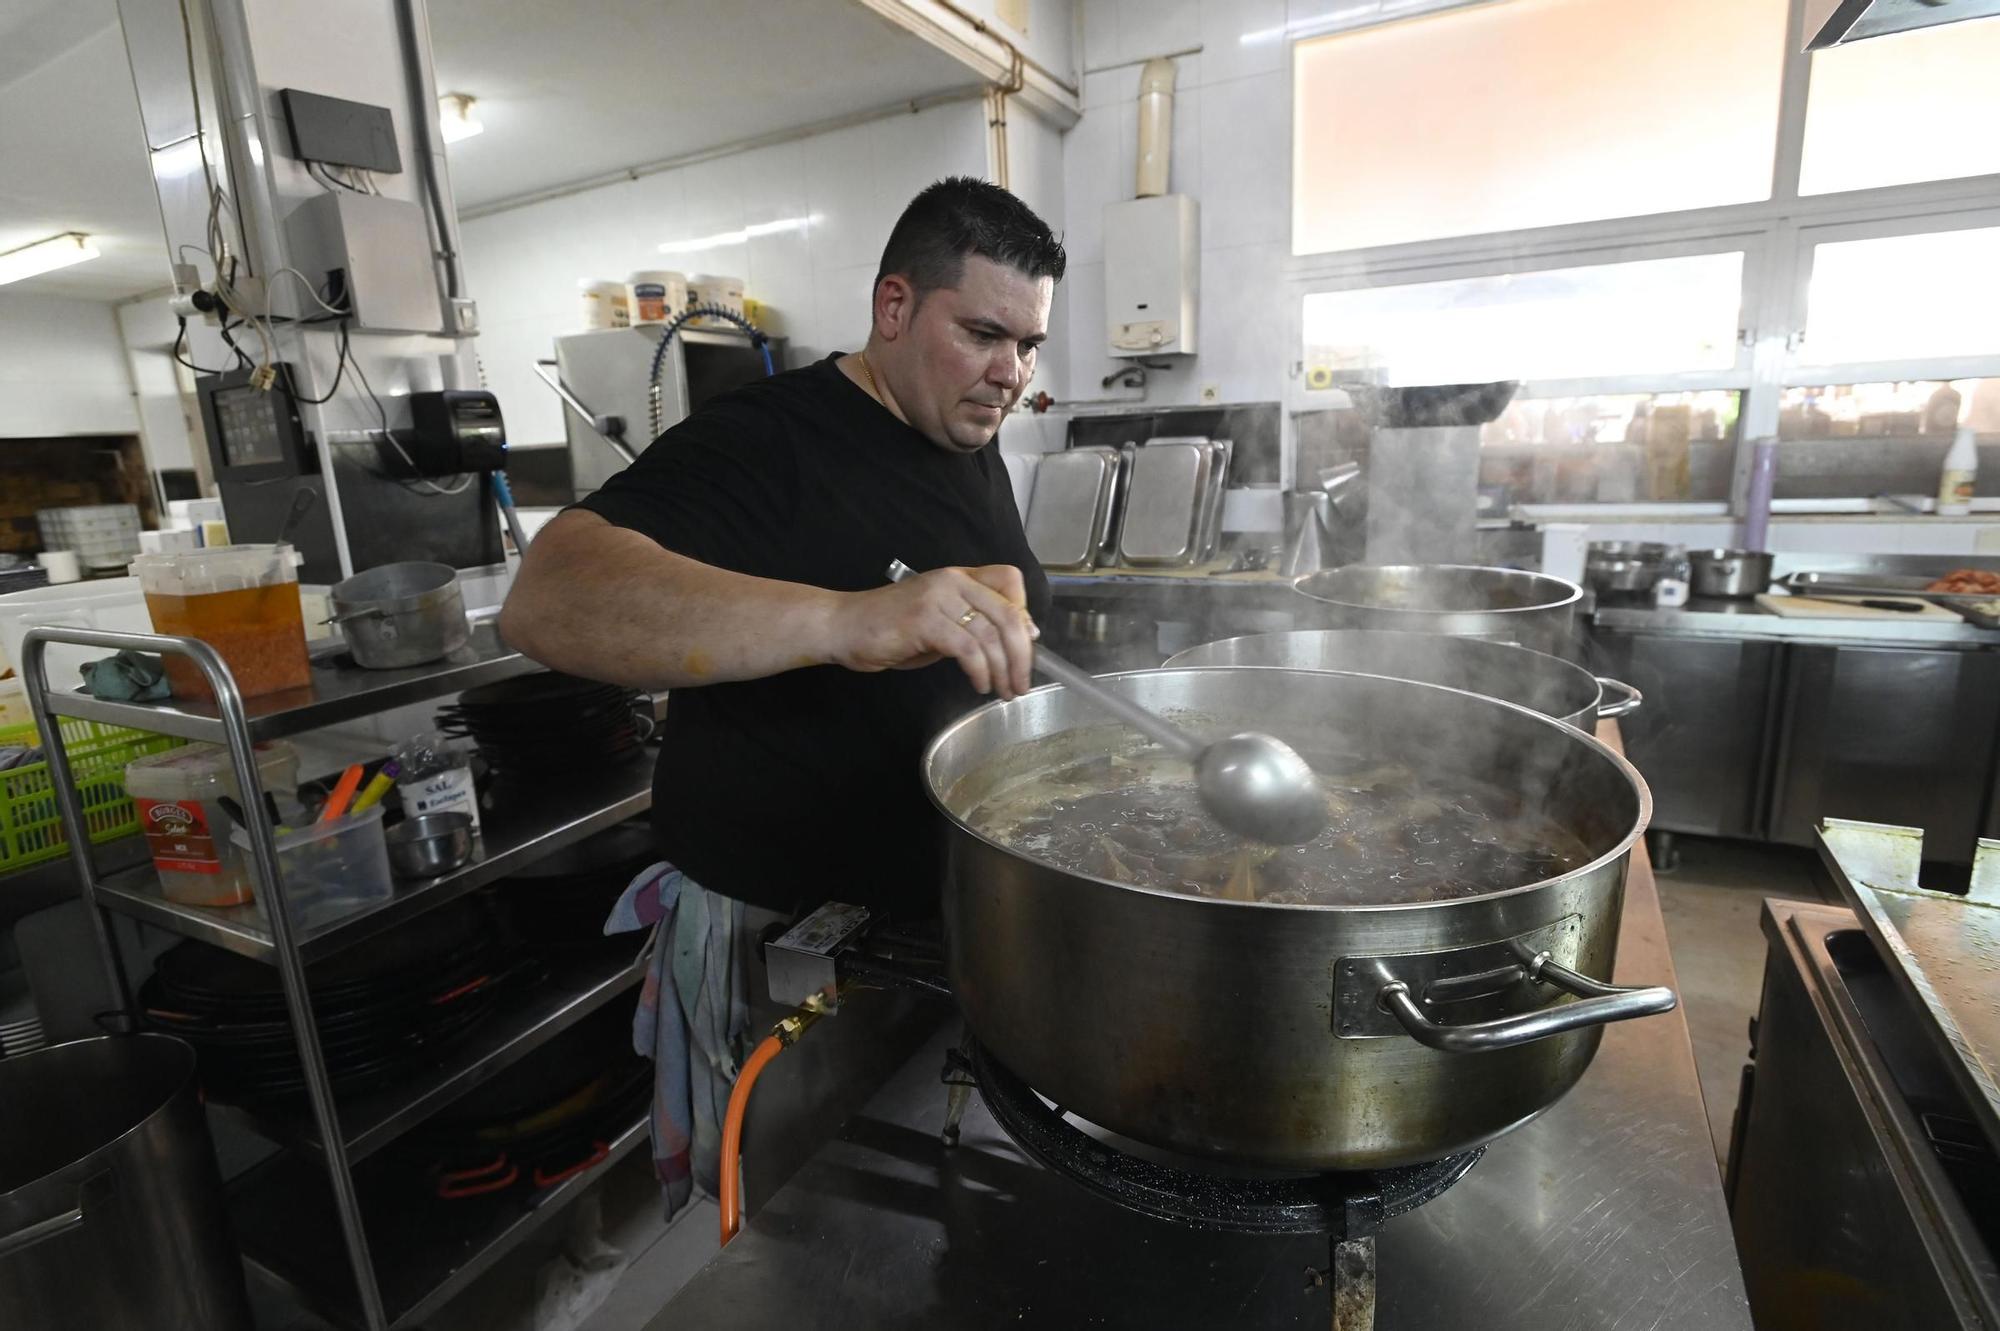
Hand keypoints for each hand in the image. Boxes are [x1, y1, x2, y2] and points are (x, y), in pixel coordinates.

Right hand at [823, 565, 1038, 697]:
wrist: (843, 626)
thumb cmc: (889, 628)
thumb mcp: (937, 621)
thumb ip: (969, 626)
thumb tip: (1010, 644)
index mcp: (958, 577)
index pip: (1009, 579)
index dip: (1025, 613)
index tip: (1027, 645)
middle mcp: (952, 581)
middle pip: (1009, 613)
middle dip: (1023, 654)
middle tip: (1022, 683)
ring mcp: (938, 599)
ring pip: (991, 635)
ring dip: (1003, 670)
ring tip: (1003, 691)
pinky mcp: (925, 621)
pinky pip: (968, 648)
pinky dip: (980, 671)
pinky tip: (979, 685)